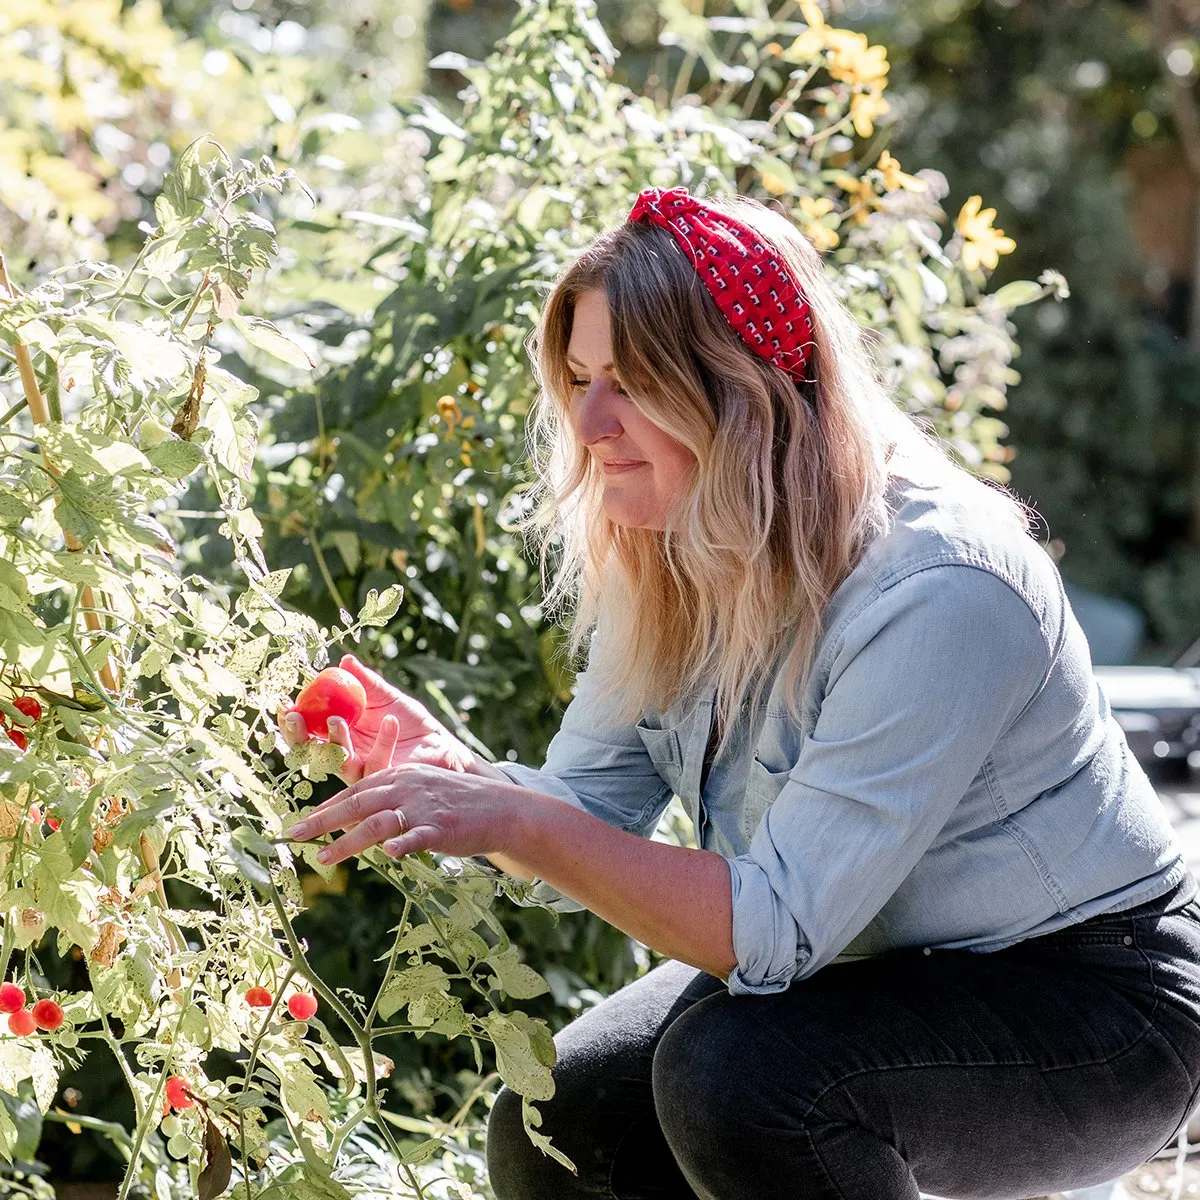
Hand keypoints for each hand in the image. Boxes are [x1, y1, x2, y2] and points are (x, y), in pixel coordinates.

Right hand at [278, 654, 474, 782]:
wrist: (440, 743)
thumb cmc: (412, 721)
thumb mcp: (386, 696)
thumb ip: (365, 682)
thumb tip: (345, 659)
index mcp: (341, 734)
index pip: (307, 731)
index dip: (293, 720)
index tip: (285, 703)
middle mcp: (345, 756)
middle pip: (310, 753)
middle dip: (299, 736)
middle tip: (297, 717)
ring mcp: (362, 771)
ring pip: (338, 763)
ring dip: (335, 740)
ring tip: (338, 719)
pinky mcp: (383, 781)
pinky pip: (377, 763)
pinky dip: (383, 740)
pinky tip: (391, 720)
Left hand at [285, 763, 529, 865]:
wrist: (501, 808)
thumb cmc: (459, 803)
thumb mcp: (423, 790)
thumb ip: (394, 799)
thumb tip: (363, 821)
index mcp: (401, 776)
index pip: (356, 790)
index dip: (328, 806)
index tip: (303, 822)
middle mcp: (407, 787)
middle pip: (357, 804)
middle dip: (322, 820)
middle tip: (294, 835)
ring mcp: (423, 807)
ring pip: (377, 822)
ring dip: (347, 841)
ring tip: (323, 858)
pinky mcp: (440, 828)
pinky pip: (416, 837)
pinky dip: (401, 844)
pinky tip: (387, 854)